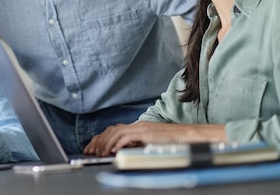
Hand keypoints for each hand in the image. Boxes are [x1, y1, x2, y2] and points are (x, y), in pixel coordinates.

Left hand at [83, 122, 226, 156]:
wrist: (187, 136)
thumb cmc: (171, 141)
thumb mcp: (150, 143)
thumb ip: (136, 144)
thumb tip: (122, 151)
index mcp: (136, 128)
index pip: (113, 131)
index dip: (101, 139)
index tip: (93, 148)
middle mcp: (137, 126)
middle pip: (111, 130)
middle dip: (99, 141)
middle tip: (91, 152)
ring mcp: (141, 128)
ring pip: (116, 132)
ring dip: (106, 143)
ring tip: (101, 153)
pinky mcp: (147, 132)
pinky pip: (128, 136)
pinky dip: (119, 143)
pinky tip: (114, 150)